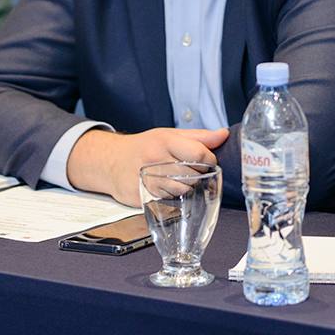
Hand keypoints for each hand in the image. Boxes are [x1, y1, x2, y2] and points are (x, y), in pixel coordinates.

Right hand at [69, 127, 228, 206]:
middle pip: (193, 174)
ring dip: (188, 186)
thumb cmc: (144, 147)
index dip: (209, 159)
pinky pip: (170, 200)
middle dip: (199, 174)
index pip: (198, 154)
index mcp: (164, 142)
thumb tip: (223, 134)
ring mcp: (148, 180)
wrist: (111, 162)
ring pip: (183, 189)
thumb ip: (198, 137)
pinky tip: (169, 186)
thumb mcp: (169, 135)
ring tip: (181, 177)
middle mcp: (155, 160)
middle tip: (194, 170)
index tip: (209, 161)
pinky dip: (175, 195)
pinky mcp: (143, 197)